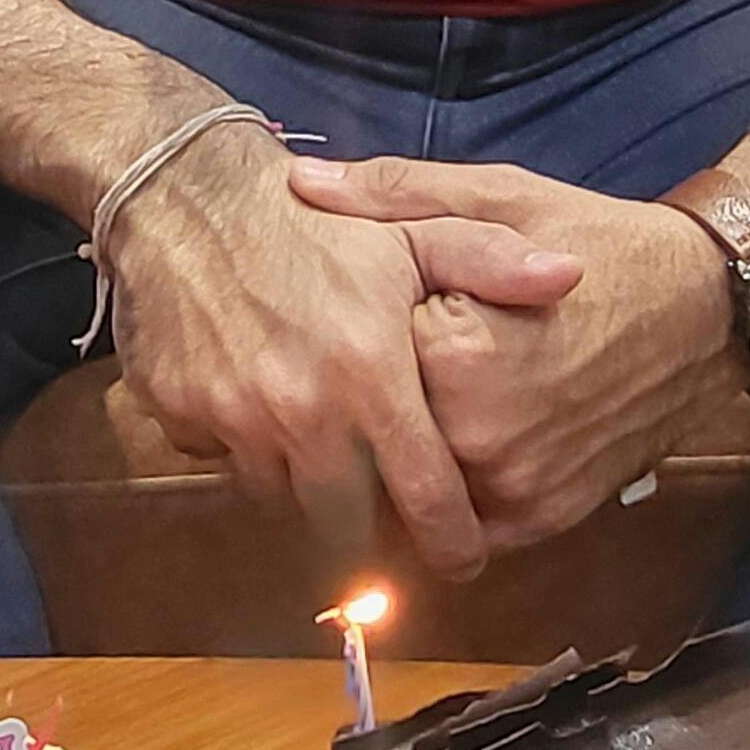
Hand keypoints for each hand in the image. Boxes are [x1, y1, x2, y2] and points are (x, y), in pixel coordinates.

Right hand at [106, 127, 582, 576]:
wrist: (184, 192)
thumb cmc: (310, 223)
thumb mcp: (411, 232)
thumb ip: (492, 262)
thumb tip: (568, 276)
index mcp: (371, 377)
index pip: (425, 501)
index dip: (451, 545)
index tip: (463, 557)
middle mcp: (302, 413)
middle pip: (348, 528)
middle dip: (373, 529)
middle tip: (387, 508)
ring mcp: (235, 421)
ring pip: (281, 499)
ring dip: (306, 485)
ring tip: (324, 443)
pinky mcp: (181, 417)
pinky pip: (222, 462)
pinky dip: (246, 448)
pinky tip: (260, 402)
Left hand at [288, 154, 733, 550]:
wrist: (707, 309)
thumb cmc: (601, 244)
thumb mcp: (501, 197)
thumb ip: (395, 197)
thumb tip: (304, 183)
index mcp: (454, 353)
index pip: (349, 365)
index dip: (347, 337)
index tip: (356, 314)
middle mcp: (480, 434)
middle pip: (371, 437)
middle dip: (366, 404)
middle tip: (381, 364)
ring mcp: (514, 485)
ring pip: (406, 493)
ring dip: (398, 459)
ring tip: (415, 403)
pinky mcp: (542, 517)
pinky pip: (460, 525)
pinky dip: (445, 496)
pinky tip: (455, 444)